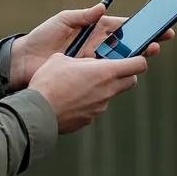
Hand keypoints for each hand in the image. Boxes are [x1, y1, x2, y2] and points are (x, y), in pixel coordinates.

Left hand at [8, 3, 173, 89]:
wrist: (25, 62)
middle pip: (126, 44)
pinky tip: (128, 72)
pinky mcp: (87, 75)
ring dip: (134, 58)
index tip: (157, 25)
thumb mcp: (62, 20)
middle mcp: (98, 45)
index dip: (140, 26)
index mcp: (95, 29)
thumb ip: (82, 15)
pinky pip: (106, 74)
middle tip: (158, 43)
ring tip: (147, 55)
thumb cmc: (42, 37)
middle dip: (144, 43)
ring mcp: (94, 61)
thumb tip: (102, 7)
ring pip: (120, 60)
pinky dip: (117, 73)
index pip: (122, 27)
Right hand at [28, 53, 149, 133]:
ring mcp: (100, 107)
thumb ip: (79, 59)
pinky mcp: (89, 119)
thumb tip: (81, 63)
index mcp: (105, 72)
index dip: (139, 59)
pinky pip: (95, 107)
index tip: (135, 57)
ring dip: (102, 88)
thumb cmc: (49, 82)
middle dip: (125, 74)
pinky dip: (88, 102)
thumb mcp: (62, 59)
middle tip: (110, 69)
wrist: (38, 112)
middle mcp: (107, 90)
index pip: (138, 65)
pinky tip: (71, 99)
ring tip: (81, 84)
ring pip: (110, 94)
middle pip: (130, 81)